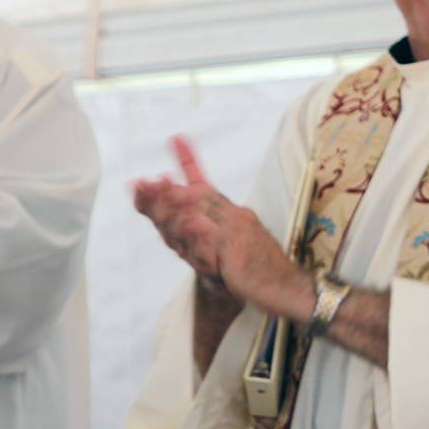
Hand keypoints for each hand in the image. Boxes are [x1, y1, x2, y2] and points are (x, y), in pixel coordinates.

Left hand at [132, 136, 310, 317]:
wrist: (289, 289)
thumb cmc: (259, 275)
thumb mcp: (224, 256)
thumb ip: (201, 243)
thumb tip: (181, 227)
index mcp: (231, 216)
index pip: (205, 187)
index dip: (189, 162)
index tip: (176, 139)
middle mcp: (233, 218)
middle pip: (194, 199)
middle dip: (164, 191)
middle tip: (139, 183)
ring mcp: (236, 233)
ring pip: (198, 217)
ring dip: (172, 206)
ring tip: (151, 191)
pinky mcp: (239, 253)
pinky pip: (214, 242)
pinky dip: (200, 232)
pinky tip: (189, 223)